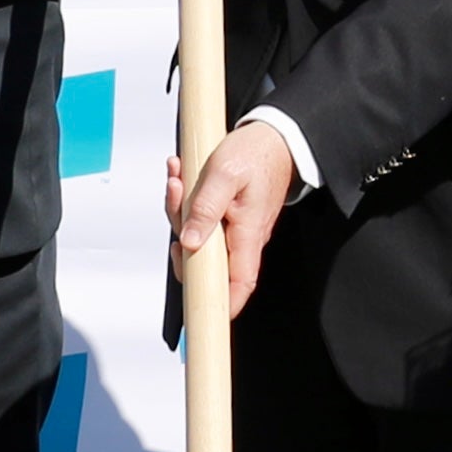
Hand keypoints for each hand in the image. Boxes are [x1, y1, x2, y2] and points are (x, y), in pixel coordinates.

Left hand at [172, 119, 298, 320]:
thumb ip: (205, 207)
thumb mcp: (225, 174)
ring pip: (196, 233)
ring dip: (180, 206)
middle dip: (180, 227)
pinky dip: (185, 198)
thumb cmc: (257, 153)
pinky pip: (198, 216)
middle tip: (177, 192)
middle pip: (203, 256)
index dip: (222, 305)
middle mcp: (241, 237)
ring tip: (178, 175)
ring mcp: (232, 227)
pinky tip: (181, 176)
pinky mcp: (224, 214)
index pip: (240, 284)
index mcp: (248, 234)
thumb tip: (189, 241)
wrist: (274, 136)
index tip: (201, 314)